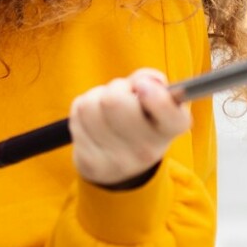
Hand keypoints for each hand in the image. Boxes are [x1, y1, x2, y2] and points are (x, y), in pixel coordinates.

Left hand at [67, 68, 191, 187]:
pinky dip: (81, 111)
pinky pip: (76, 115)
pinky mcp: (90, 163)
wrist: (116, 165)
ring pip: (90, 105)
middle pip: (114, 101)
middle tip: (122, 96)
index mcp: (170, 130)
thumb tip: (145, 80)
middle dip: (115, 88)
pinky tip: (94, 123)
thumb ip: (152, 81)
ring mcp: (117, 161)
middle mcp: (147, 151)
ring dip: (95, 98)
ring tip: (106, 110)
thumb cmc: (139, 121)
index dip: (154, 95)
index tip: (143, 87)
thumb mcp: (154, 101)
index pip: (168, 113)